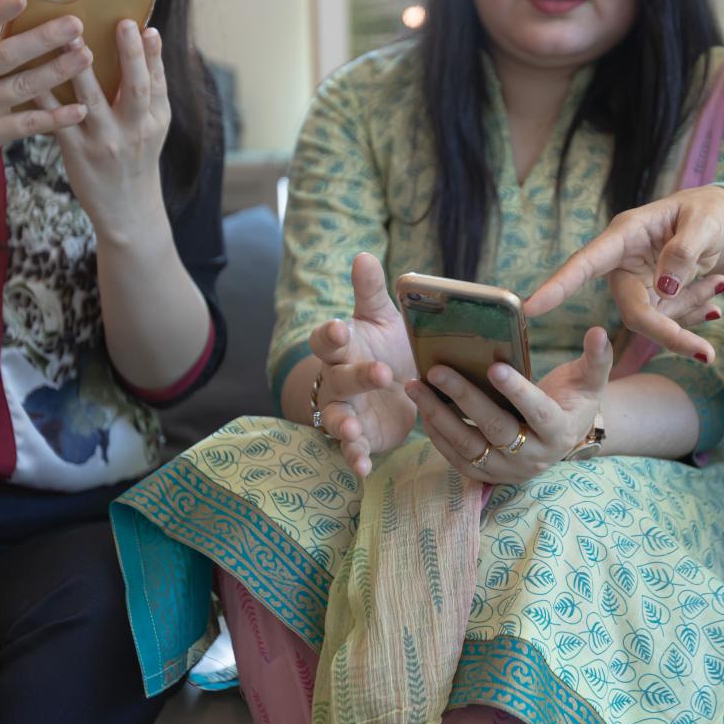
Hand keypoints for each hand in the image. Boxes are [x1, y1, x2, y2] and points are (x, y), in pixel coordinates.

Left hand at [36, 21, 170, 237]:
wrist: (127, 209)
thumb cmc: (136, 161)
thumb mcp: (152, 130)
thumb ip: (146, 96)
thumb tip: (140, 52)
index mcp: (155, 121)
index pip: (157, 83)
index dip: (153, 55)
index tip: (147, 28)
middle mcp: (134, 130)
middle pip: (135, 88)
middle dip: (130, 55)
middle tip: (122, 24)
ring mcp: (106, 141)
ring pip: (93, 99)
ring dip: (80, 68)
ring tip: (70, 38)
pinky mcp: (78, 151)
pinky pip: (59, 119)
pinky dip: (46, 96)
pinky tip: (32, 73)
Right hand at [308, 253, 418, 476]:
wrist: (396, 387)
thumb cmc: (385, 346)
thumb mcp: (382, 319)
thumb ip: (371, 292)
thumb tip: (363, 255)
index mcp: (343, 347)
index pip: (327, 339)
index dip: (330, 336)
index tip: (340, 329)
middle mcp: (337, 379)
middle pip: (339, 379)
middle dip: (356, 377)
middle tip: (381, 374)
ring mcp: (345, 410)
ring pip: (336, 418)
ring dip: (342, 425)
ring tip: (350, 431)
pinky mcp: (359, 436)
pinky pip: (351, 449)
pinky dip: (354, 458)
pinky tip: (362, 468)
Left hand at [404, 327, 612, 483]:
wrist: (563, 436)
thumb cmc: (574, 400)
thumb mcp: (591, 380)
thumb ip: (597, 358)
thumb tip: (599, 330)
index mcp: (560, 431)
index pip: (538, 412)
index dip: (517, 391)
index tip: (494, 367)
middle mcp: (533, 456)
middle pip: (495, 428)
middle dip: (464, 397)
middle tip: (437, 369)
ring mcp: (508, 470)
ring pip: (468, 446)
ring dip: (439, 416)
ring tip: (417, 385)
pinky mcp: (487, 475)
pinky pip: (457, 458)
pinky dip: (437, 434)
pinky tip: (423, 407)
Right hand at [525, 185, 723, 361]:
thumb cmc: (709, 212)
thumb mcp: (705, 224)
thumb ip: (684, 252)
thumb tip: (663, 288)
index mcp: (624, 236)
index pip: (585, 264)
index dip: (558, 287)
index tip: (530, 308)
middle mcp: (624, 263)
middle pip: (634, 312)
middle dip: (669, 333)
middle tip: (706, 354)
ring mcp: (638, 284)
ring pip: (659, 319)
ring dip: (694, 307)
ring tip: (721, 281)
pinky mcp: (654, 299)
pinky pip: (674, 318)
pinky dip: (700, 309)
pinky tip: (717, 287)